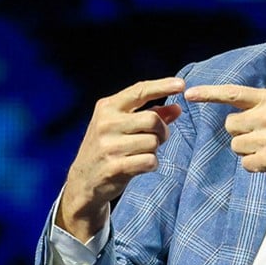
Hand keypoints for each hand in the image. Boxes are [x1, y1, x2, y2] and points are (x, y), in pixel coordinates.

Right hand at [57, 77, 185, 239]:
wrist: (83, 180)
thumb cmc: (109, 147)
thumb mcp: (124, 125)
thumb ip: (151, 114)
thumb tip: (178, 108)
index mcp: (107, 107)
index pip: (139, 91)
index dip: (162, 86)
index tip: (182, 84)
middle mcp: (106, 124)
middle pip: (152, 119)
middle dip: (162, 130)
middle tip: (158, 138)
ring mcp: (108, 146)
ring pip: (153, 142)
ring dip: (155, 149)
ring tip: (141, 153)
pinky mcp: (113, 167)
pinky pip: (149, 161)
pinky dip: (151, 164)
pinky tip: (140, 166)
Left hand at [184, 84, 265, 201]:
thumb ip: (265, 109)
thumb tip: (236, 120)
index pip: (234, 93)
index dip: (209, 93)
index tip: (189, 94)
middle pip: (230, 125)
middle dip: (241, 135)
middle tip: (263, 139)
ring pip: (237, 146)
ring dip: (250, 152)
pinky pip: (246, 163)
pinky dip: (257, 166)